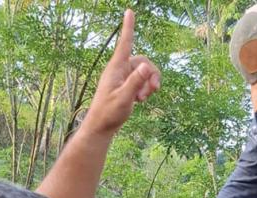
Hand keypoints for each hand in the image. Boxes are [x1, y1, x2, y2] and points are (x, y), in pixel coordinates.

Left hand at [81, 9, 160, 137]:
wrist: (102, 126)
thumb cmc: (109, 112)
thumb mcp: (124, 98)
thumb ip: (135, 82)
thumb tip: (146, 66)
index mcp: (116, 68)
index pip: (125, 44)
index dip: (128, 27)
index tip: (129, 11)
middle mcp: (119, 69)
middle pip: (143, 61)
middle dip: (152, 74)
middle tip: (155, 90)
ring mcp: (123, 77)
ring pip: (145, 72)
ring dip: (149, 84)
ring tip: (144, 99)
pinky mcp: (126, 85)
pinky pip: (142, 80)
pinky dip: (145, 89)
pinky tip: (140, 100)